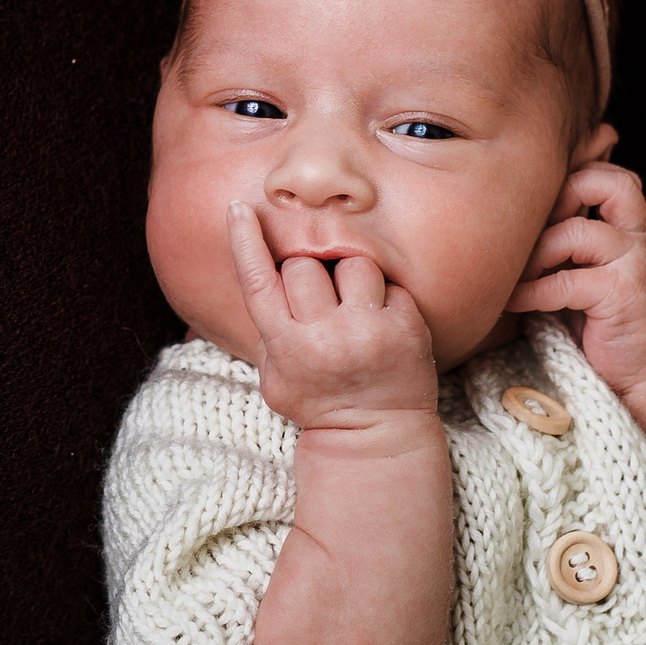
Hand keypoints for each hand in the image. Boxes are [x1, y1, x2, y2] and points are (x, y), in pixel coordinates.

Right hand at [228, 201, 438, 431]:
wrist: (376, 436)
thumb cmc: (318, 400)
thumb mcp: (275, 376)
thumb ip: (266, 331)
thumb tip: (257, 270)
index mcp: (287, 348)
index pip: (258, 281)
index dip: (245, 241)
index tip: (239, 208)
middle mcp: (325, 337)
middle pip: (303, 265)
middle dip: (307, 276)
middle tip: (319, 306)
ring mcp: (368, 331)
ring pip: (351, 263)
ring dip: (350, 280)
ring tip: (355, 311)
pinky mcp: (406, 327)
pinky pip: (389, 284)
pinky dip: (384, 298)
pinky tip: (381, 325)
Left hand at [508, 162, 645, 396]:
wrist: (634, 367)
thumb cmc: (591, 314)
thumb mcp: (572, 265)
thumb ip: (557, 235)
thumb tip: (496, 207)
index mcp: (624, 223)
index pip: (605, 172)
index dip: (567, 180)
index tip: (534, 213)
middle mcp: (634, 235)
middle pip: (607, 182)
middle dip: (560, 198)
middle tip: (531, 231)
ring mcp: (633, 263)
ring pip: (576, 230)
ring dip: (535, 253)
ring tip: (516, 276)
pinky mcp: (624, 294)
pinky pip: (567, 282)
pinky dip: (532, 292)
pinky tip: (516, 303)